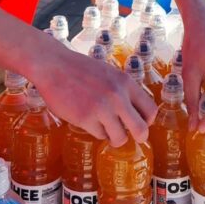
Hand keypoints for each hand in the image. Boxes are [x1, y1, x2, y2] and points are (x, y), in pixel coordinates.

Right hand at [29, 36, 156, 145]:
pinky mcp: (85, 118)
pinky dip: (96, 131)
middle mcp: (117, 96)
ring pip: (119, 137)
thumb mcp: (109, 74)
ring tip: (105, 128)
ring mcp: (101, 108)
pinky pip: (99, 135)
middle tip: (129, 135)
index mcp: (126, 83)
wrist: (54, 66)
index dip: (147, 121)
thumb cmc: (81, 70)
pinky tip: (88, 120)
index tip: (138, 122)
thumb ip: (122, 90)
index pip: (151, 110)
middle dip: (138, 137)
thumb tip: (135, 113)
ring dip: (113, 136)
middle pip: (141, 130)